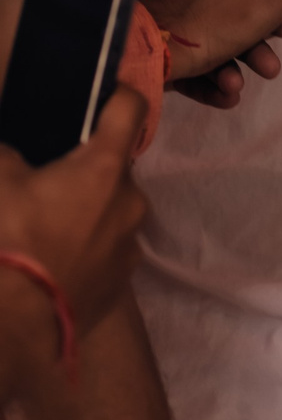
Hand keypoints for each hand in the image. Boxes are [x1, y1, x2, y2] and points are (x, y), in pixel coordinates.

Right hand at [0, 88, 149, 333]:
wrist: (17, 326)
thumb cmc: (8, 242)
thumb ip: (8, 154)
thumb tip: (15, 153)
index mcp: (104, 169)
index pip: (129, 109)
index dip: (115, 94)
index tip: (101, 94)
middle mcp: (130, 202)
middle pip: (113, 168)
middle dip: (83, 168)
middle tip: (44, 178)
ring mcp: (130, 244)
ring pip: (110, 210)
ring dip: (84, 209)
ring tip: (42, 225)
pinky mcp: (121, 280)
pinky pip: (105, 248)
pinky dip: (84, 245)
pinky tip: (51, 257)